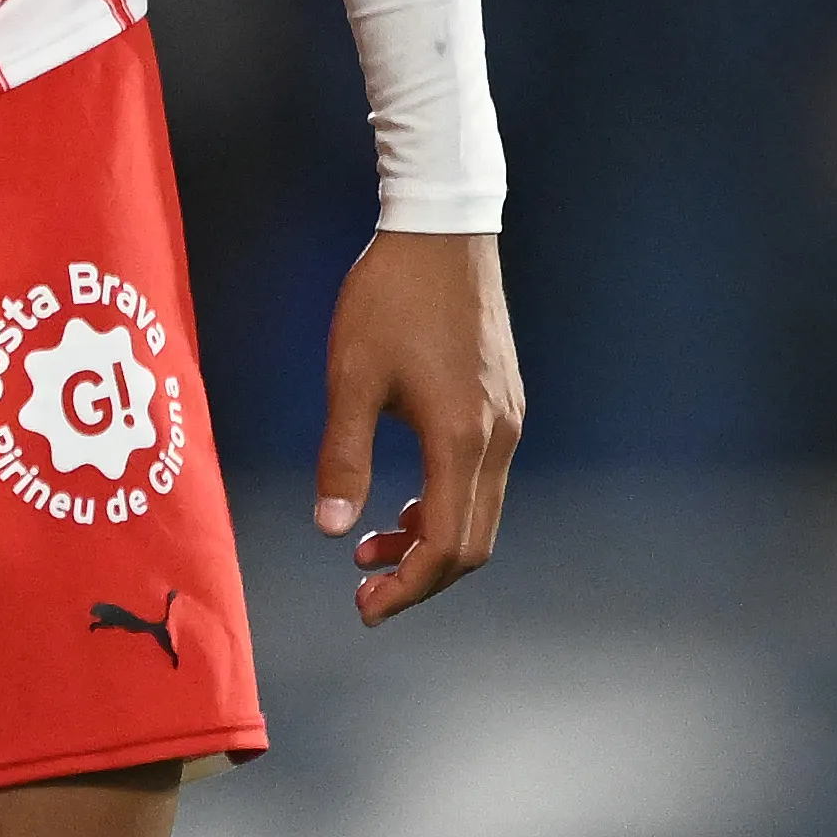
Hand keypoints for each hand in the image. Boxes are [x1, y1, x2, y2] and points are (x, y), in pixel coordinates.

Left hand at [313, 229, 520, 624]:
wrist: (442, 229)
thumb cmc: (390, 296)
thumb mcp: (350, 376)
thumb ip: (342, 457)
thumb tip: (329, 528)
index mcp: (460, 439)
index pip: (446, 545)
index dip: (407, 589)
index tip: (364, 607)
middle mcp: (497, 437)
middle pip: (472, 542)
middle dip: (419, 577)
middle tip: (363, 592)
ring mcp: (507, 419)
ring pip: (479, 512)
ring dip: (428, 541)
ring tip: (370, 548)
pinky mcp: (502, 402)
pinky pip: (480, 479)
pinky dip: (443, 505)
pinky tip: (401, 502)